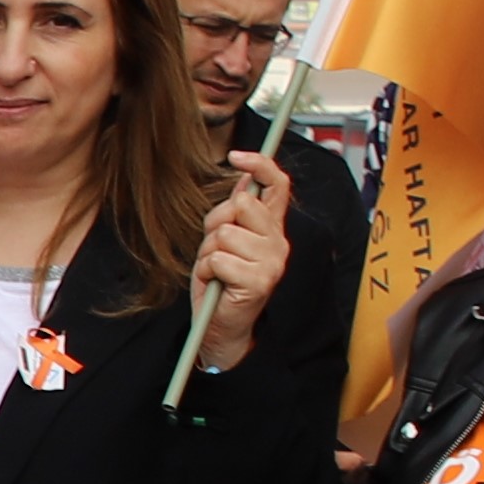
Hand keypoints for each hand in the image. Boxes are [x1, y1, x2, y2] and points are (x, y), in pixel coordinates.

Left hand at [185, 154, 292, 365]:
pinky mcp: (259, 281)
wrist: (222, 327)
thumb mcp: (224, 242)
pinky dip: (206, 272)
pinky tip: (216, 284)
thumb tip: (242, 179)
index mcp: (271, 229)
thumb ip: (233, 214)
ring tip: (216, 271)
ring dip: (208, 253)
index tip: (238, 155)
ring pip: (224, 233)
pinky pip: (217, 259)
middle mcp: (278, 242)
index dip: (260, 166)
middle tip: (217, 250)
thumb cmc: (221, 283)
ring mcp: (271, 262)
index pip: (277, 186)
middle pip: (240, 204)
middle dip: (216, 224)